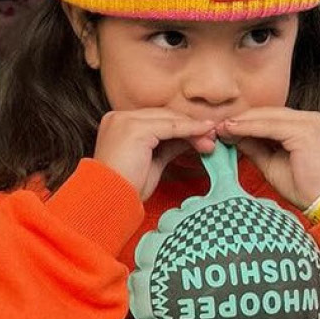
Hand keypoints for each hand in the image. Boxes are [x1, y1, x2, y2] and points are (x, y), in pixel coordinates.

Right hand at [91, 109, 218, 200]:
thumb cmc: (126, 190)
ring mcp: (125, 121)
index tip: (202, 137)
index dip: (181, 127)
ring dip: (193, 129)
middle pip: (163, 116)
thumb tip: (190, 139)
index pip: (156, 120)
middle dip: (190, 127)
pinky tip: (203, 136)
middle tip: (211, 138)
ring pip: (168, 119)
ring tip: (210, 141)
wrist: (108, 202)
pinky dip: (189, 130)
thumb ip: (168, 147)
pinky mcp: (134, 128)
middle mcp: (118, 117)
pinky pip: (170, 126)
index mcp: (118, 124)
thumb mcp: (151, 163)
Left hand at [215, 109, 319, 211]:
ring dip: (242, 122)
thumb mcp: (272, 164)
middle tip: (216, 126)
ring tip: (220, 128)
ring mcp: (310, 122)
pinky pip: (271, 126)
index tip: (223, 128)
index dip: (246, 121)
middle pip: (268, 113)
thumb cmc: (303, 188)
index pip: (271, 117)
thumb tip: (234, 137)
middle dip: (241, 119)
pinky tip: (232, 130)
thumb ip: (255, 148)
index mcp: (305, 125)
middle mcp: (310, 119)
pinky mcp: (305, 130)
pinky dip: (249, 128)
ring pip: (268, 116)